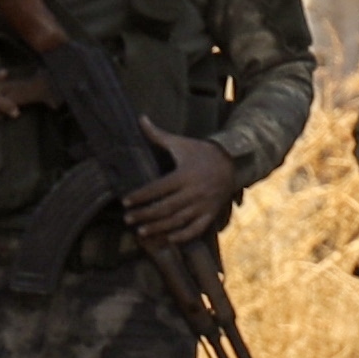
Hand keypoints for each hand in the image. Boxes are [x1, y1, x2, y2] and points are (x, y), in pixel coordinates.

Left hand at [123, 139, 240, 251]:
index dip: (141, 196)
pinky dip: (182, 236)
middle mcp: (194, 191)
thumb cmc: (201, 152)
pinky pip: (196, 229)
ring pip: (178, 220)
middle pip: (166, 207)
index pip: (158, 188)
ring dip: (159, 228)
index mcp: (184, 174)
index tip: (125, 201)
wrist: (233, 161)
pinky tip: (167, 239)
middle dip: (145, 214)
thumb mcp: (180, 143)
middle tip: (128, 219)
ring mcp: (203, 204)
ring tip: (141, 232)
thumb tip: (140, 118)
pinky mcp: (211, 213)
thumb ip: (158, 135)